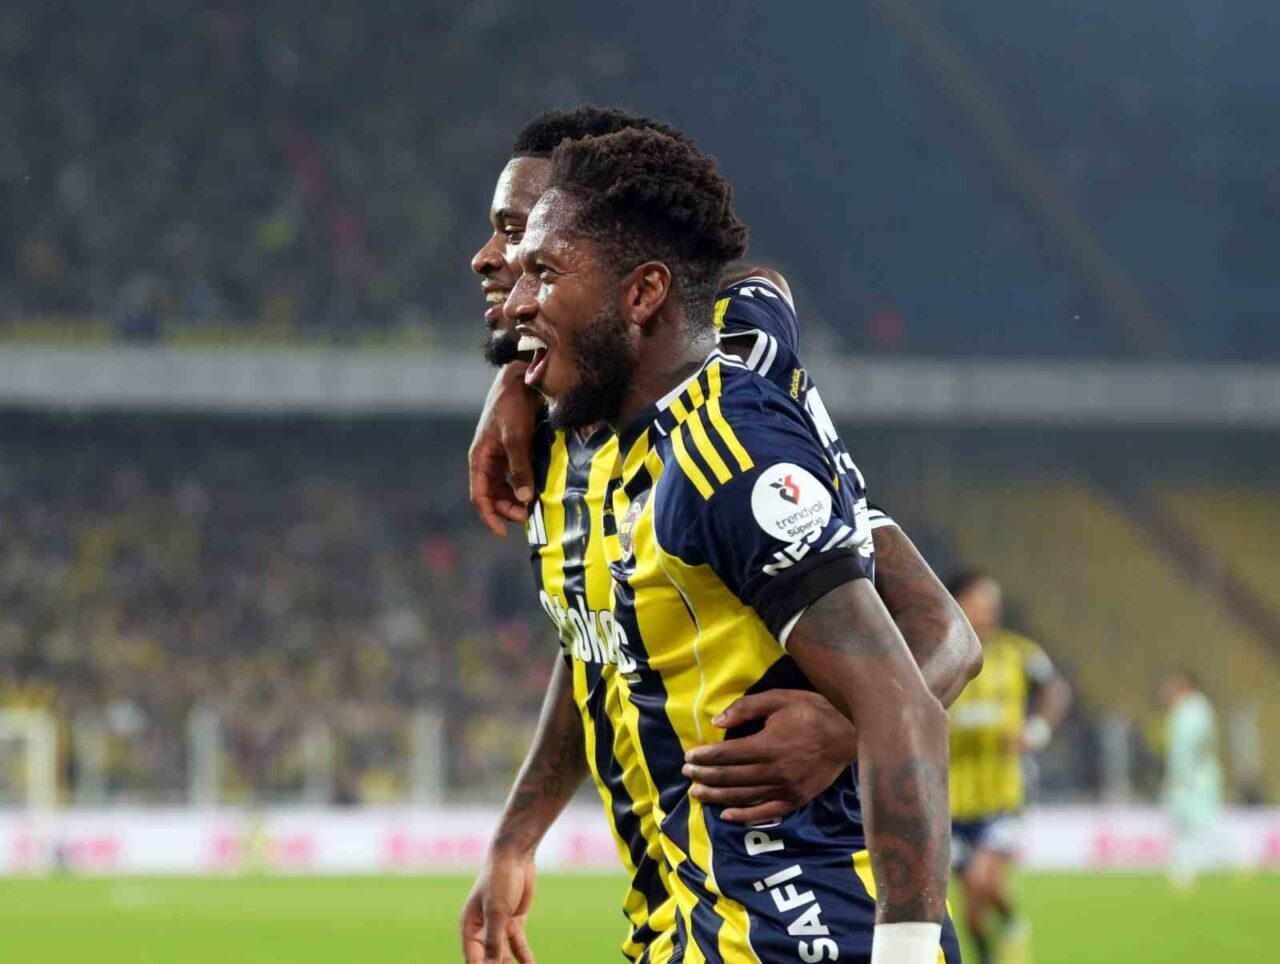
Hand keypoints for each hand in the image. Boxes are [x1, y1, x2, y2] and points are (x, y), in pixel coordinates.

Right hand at [460, 849, 537, 962]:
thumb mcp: (497, 912)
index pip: (474, 962)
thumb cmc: (498, 878)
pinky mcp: (514, 922)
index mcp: (468, 928)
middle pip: (489, 962)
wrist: (515, 855)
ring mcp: (498, 927)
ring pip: (504, 957)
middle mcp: (481, 931)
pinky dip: (525, 959)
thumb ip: (495, 941)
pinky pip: (518, 947)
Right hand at [469, 363, 539, 537]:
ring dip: (517, 499)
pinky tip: (539, 490)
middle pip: (493, 495)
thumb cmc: (512, 407)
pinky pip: (517, 476)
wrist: (521, 381)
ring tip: (535, 506)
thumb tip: (524, 499)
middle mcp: (487, 461)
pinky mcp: (514, 451)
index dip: (490, 517)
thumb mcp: (516, 439)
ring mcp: (500, 456)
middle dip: (508, 509)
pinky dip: (525, 485)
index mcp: (480, 459)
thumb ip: (519, 469)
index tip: (503, 533)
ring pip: (506, 487)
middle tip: (529, 516)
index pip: (479, 497)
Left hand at [682, 689, 856, 823]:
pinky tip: (726, 814)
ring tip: (696, 793)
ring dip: (716, 796)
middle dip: (705, 776)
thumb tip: (717, 721)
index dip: (705, 757)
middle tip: (686, 774)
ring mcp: (786, 789)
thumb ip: (746, 708)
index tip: (689, 757)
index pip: (727, 755)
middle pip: (731, 777)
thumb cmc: (812, 711)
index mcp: (768, 745)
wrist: (849, 734)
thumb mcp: (779, 699)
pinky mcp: (796, 800)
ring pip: (743, 796)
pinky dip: (744, 815)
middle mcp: (774, 771)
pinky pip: (765, 811)